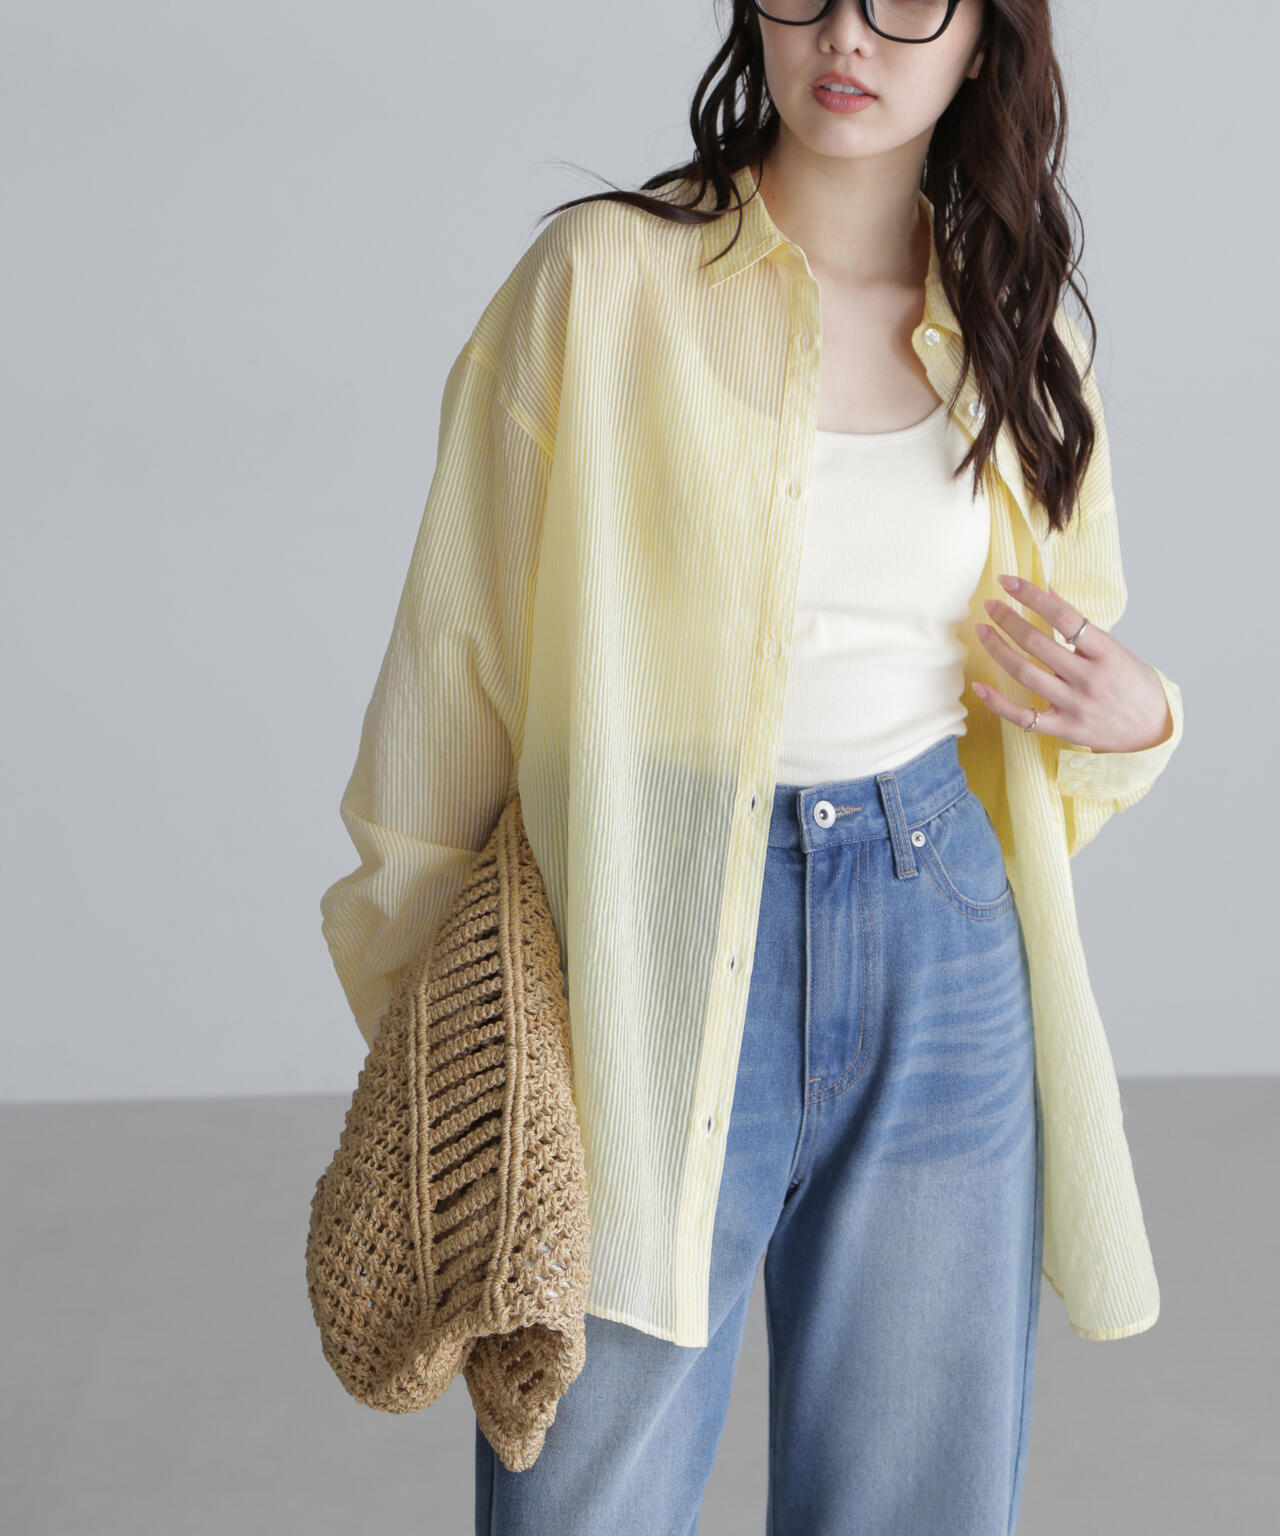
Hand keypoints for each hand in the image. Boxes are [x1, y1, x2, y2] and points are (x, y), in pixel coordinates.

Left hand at [972, 574, 1173, 751]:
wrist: (1153, 730)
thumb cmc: (1133, 684)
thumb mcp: (1116, 649)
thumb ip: (1082, 626)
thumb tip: (1048, 591)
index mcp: (1107, 653)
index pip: (1064, 617)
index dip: (1032, 596)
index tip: (1009, 581)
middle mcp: (1090, 678)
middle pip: (1038, 644)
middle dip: (1008, 620)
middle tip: (990, 605)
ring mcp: (1075, 705)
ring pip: (1025, 674)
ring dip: (998, 650)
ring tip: (983, 631)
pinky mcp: (1064, 729)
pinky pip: (1023, 717)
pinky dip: (998, 703)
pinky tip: (979, 686)